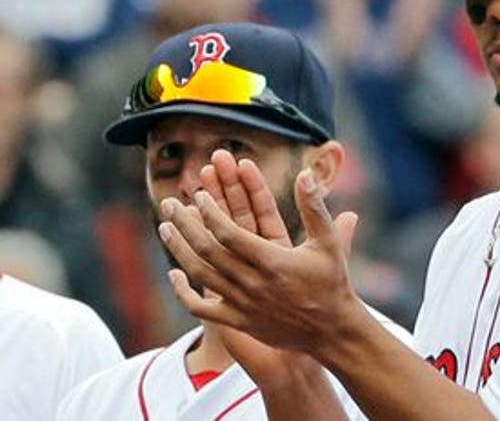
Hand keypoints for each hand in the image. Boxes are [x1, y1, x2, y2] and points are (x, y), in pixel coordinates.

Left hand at [192, 151, 322, 381]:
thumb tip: (305, 173)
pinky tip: (174, 273)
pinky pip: (200, 308)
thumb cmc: (332, 281)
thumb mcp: (329, 241)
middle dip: (185, 223)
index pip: (229, 232)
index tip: (200, 193)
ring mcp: (242, 303)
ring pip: (199, 274)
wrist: (331, 330)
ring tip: (165, 227)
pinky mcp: (237, 321)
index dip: (211, 210)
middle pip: (207, 249)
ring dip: (178, 248)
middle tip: (169, 203)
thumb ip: (314, 207)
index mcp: (273, 261)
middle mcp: (253, 282)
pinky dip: (182, 292)